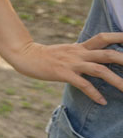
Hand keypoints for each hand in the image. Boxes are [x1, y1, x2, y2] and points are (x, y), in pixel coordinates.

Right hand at [5, 32, 122, 104]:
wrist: (24, 55)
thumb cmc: (46, 56)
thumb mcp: (67, 52)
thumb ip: (83, 54)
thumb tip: (97, 59)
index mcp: (81, 47)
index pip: (104, 37)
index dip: (120, 36)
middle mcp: (79, 53)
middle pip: (108, 54)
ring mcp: (71, 63)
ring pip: (100, 70)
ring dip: (116, 81)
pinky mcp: (63, 73)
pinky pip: (82, 84)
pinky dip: (94, 93)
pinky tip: (102, 101)